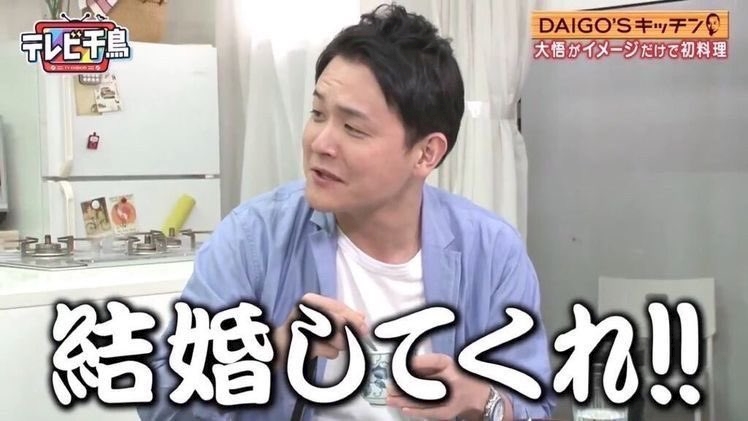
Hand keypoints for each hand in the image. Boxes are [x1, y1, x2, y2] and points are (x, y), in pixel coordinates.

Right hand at [272, 293, 367, 367]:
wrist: (279, 347)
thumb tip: (362, 318)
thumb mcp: (321, 318)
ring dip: (341, 343)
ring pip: (335, 337)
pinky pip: (327, 351)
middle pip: (337, 322)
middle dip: (350, 331)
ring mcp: (301, 328)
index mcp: (309, 301)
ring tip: (337, 345)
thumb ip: (340, 316)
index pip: (336, 306)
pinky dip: (330, 353)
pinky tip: (323, 352)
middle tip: (359, 336)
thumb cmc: (303, 332)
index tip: (363, 323)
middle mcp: (304, 312)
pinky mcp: (302, 346)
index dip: (352, 315)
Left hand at [386, 353, 510, 420]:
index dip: (406, 367)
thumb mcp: (445, 367)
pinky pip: (429, 411)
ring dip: (403, 401)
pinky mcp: (449, 410)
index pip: (422, 363)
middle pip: (420, 382)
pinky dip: (415, 411)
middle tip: (388, 389)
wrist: (482, 398)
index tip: (393, 371)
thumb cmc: (460, 379)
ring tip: (390, 401)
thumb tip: (400, 371)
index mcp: (447, 363)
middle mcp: (450, 378)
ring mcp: (450, 395)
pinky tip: (405, 410)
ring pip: (421, 398)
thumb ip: (426, 368)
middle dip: (401, 387)